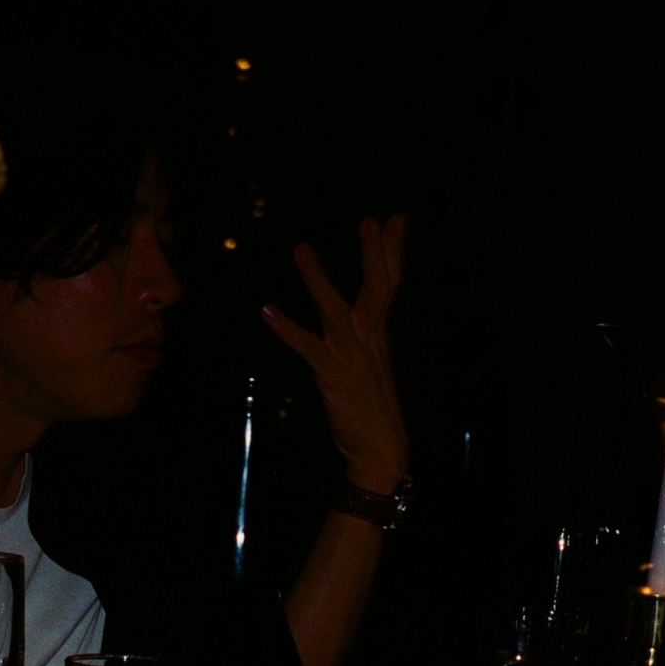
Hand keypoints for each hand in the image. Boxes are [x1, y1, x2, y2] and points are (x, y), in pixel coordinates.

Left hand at [262, 215, 408, 495]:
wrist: (380, 447)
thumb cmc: (373, 407)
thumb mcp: (373, 363)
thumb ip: (366, 336)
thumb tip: (362, 315)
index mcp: (379, 332)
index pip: (391, 283)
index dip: (393, 251)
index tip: (397, 218)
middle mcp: (369, 337)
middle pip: (377, 287)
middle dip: (374, 253)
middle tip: (371, 219)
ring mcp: (351, 354)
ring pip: (336, 308)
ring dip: (318, 279)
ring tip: (301, 249)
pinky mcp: (332, 373)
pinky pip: (306, 346)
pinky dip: (286, 328)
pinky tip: (267, 311)